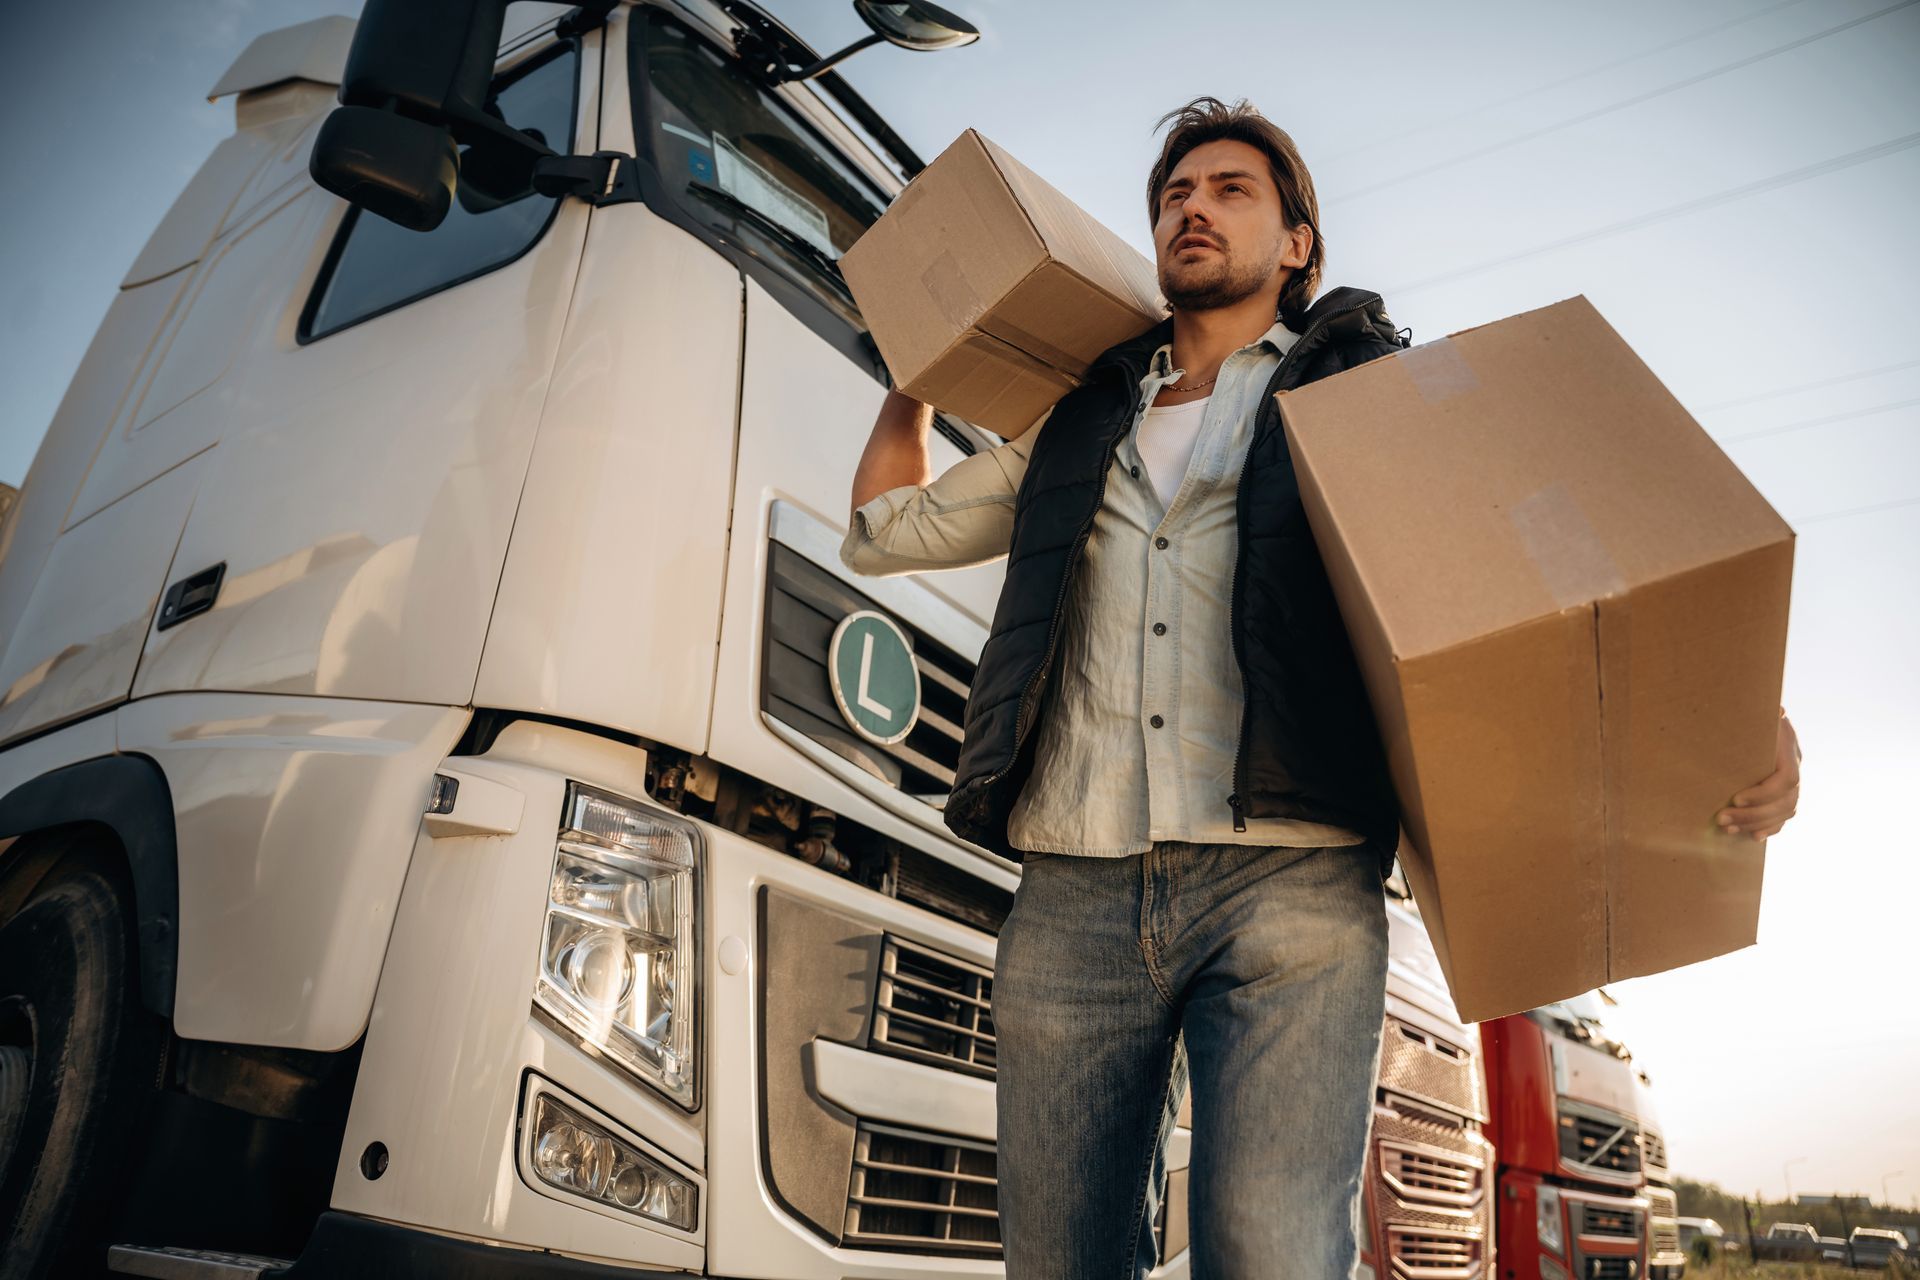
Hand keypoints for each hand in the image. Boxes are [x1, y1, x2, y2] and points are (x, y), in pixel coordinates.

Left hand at [1716, 712, 1799, 840]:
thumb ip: (1761, 713)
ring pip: (1786, 811)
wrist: (1759, 716)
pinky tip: (1752, 837)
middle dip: (1753, 813)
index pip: (1787, 779)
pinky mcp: (1786, 791)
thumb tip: (1777, 709)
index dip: (1764, 793)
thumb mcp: (1753, 710)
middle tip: (1721, 819)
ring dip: (1756, 823)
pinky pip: (1785, 816)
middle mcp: (1796, 765)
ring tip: (1727, 828)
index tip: (1735, 798)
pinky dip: (1770, 828)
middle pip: (1786, 800)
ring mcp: (1794, 780)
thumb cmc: (1747, 710)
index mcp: (1788, 748)